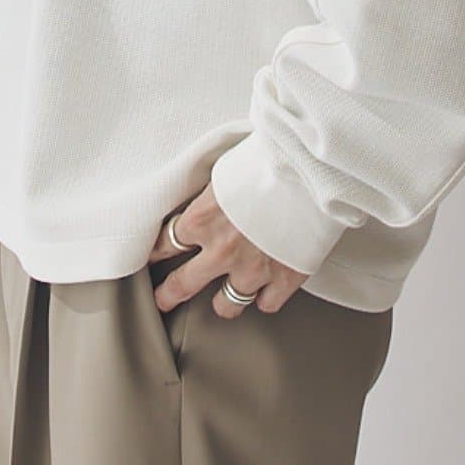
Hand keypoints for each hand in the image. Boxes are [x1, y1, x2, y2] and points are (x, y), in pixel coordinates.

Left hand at [145, 181, 309, 319]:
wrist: (311, 169)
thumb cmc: (269, 159)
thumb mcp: (225, 171)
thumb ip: (211, 196)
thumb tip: (208, 202)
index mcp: (201, 219)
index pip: (166, 243)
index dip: (157, 251)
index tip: (153, 257)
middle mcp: (221, 250)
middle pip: (182, 284)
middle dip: (168, 294)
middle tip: (163, 299)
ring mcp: (252, 269)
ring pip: (226, 305)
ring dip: (223, 300)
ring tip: (224, 298)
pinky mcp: (284, 279)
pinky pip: (267, 305)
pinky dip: (265, 298)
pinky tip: (265, 291)